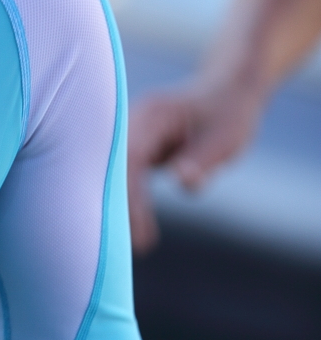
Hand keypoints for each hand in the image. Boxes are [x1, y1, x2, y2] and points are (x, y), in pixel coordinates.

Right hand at [127, 80, 262, 251]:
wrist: (227, 93)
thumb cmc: (228, 113)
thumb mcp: (225, 138)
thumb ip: (202, 160)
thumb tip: (183, 181)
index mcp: (152, 116)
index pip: (131, 158)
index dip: (129, 195)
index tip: (136, 229)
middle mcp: (133, 124)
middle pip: (111, 169)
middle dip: (117, 207)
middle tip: (132, 246)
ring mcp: (130, 137)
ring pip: (112, 176)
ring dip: (120, 209)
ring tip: (136, 245)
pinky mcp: (135, 150)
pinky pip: (123, 179)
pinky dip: (128, 203)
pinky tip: (137, 230)